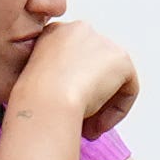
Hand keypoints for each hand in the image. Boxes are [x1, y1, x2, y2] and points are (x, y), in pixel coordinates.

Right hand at [17, 20, 138, 134]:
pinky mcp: (121, 59)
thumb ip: (56, 82)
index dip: (71, 89)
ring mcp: (102, 42)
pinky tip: (98, 126)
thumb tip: (73, 97)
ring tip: (87, 129)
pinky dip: (117, 112)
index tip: (64, 109)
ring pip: (112, 80)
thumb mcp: (37, 84)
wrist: (44, 101)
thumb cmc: (32, 100)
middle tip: (80, 124)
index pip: (73, 61)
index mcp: (54, 33)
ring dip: (102, 107)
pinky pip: (128, 89)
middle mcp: (79, 30)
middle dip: (91, 98)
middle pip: (95, 68)